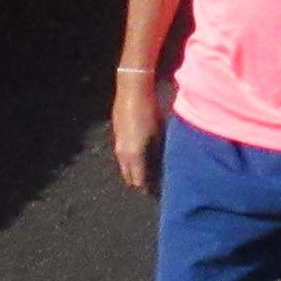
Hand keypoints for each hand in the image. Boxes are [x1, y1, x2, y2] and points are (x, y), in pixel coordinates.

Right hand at [112, 73, 163, 192]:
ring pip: (124, 165)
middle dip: (140, 182)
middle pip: (129, 177)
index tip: (160, 191)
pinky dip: (130, 159)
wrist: (132, 88)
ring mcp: (117, 143)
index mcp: (133, 155)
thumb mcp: (159, 132)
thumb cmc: (150, 109)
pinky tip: (140, 154)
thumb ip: (159, 152)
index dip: (148, 189)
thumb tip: (164, 167)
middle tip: (153, 185)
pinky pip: (122, 154)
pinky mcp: (116, 134)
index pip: (139, 181)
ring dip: (134, 170)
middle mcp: (122, 153)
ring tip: (148, 171)